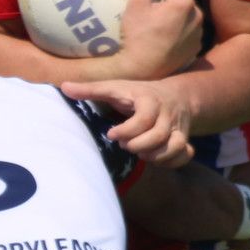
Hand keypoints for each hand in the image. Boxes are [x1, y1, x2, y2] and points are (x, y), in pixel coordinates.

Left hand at [61, 78, 194, 167]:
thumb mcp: (114, 88)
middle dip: (138, 144)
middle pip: (159, 134)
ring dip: (155, 155)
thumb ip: (90, 89)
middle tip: (123, 145)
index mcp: (149, 99)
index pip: (144, 118)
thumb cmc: (136, 93)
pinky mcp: (183, 138)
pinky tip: (154, 159)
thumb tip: (63, 88)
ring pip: (175, 145)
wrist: (174, 95)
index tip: (111, 134)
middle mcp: (167, 113)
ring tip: (137, 153)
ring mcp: (178, 127)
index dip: (127, 130)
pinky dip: (171, 161)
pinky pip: (185, 154)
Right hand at [116, 0, 202, 78]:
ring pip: (186, 6)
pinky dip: (179, 15)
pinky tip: (167, 13)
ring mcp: (198, 31)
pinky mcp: (195, 44)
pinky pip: (188, 23)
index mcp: (184, 2)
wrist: (143, 72)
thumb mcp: (137, 5)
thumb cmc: (136, 37)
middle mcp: (196, 15)